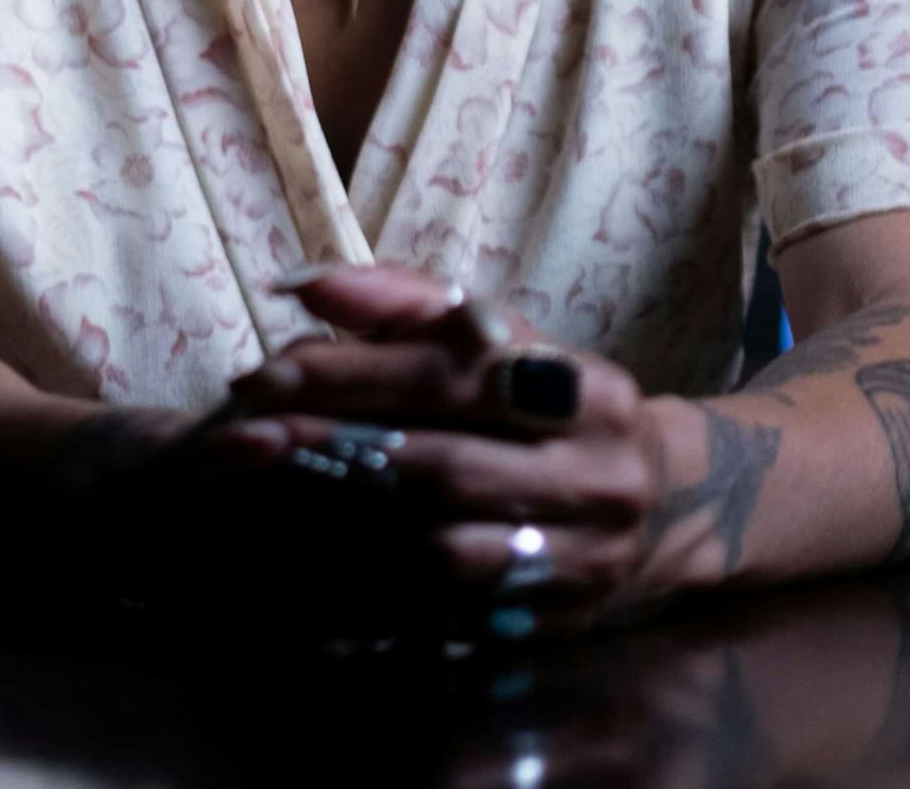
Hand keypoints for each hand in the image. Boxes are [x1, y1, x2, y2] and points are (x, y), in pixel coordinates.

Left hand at [223, 264, 672, 629]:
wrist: (662, 506)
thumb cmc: (550, 407)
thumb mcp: (503, 343)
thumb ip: (407, 304)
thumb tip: (307, 284)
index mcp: (593, 392)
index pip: (459, 374)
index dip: (356, 371)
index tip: (267, 373)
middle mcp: (601, 478)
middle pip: (446, 463)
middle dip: (335, 446)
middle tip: (246, 435)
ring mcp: (584, 561)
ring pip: (447, 550)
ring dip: (352, 526)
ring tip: (275, 498)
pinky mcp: (555, 625)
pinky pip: (452, 618)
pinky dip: (381, 598)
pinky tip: (319, 574)